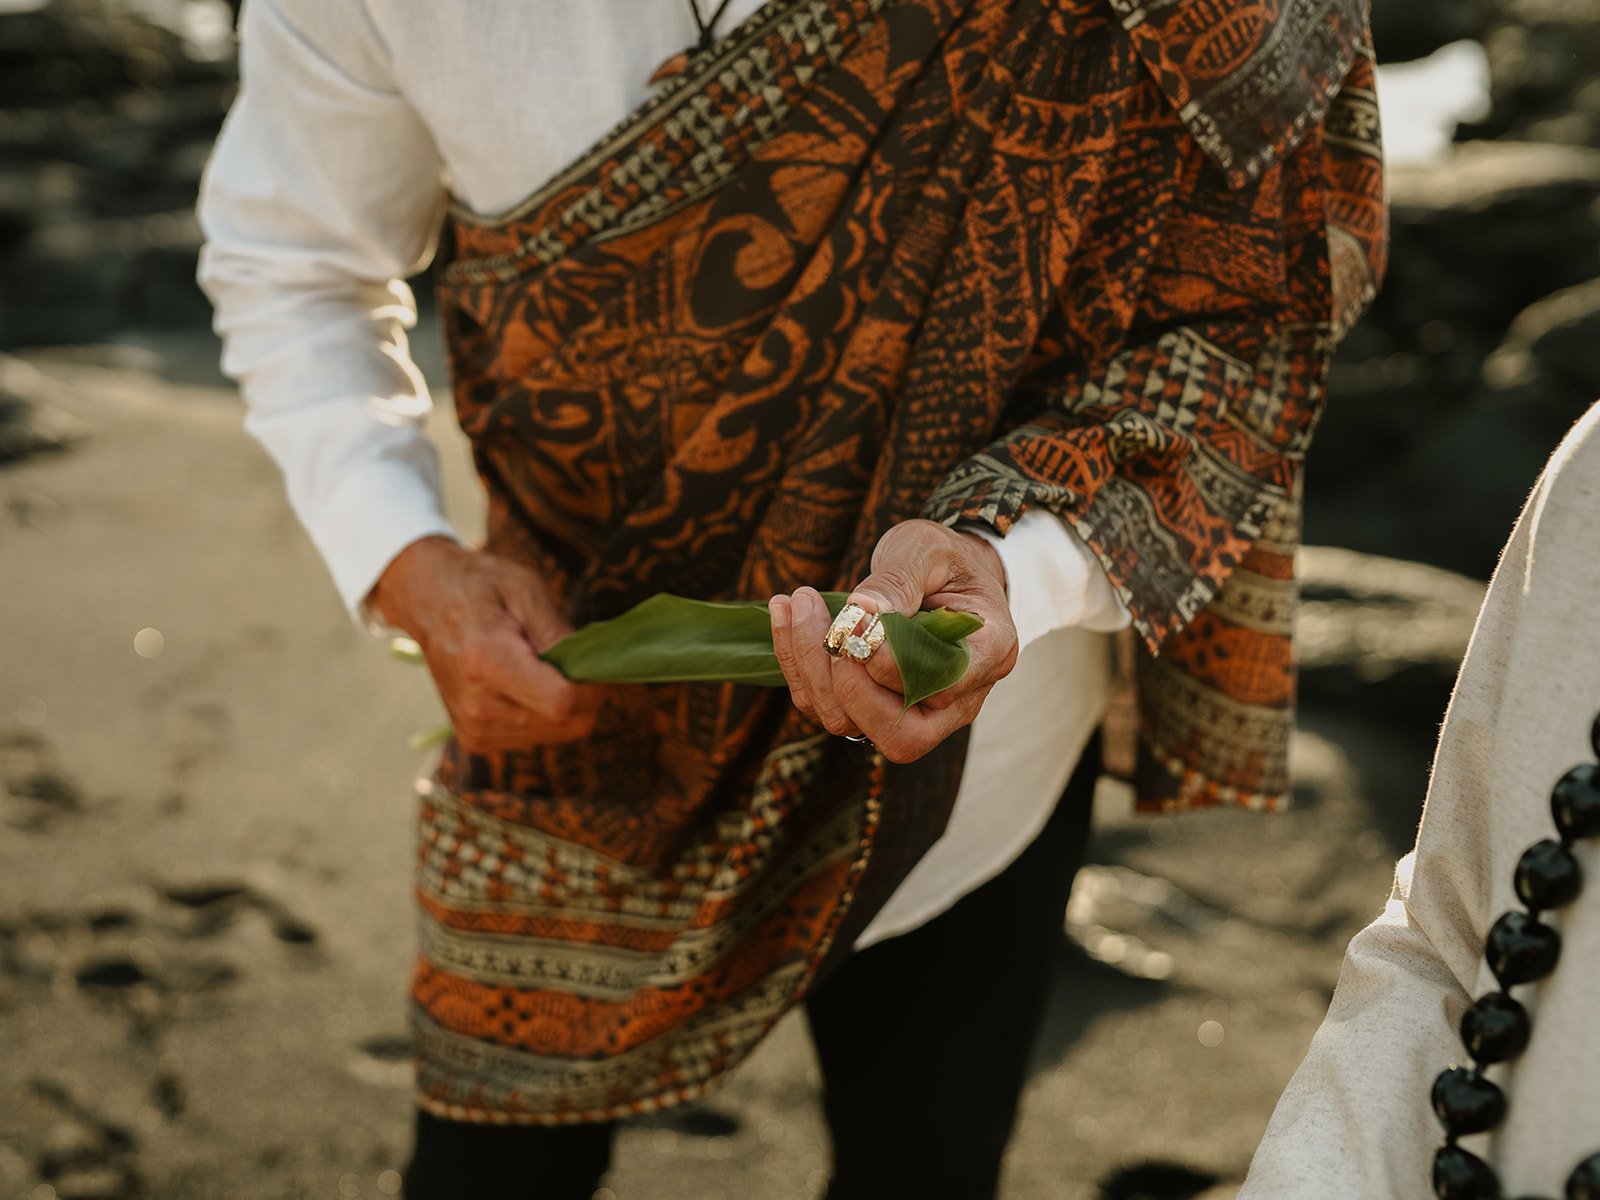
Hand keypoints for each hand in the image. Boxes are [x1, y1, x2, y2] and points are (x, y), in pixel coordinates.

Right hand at [371, 536, 605, 751]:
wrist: (428, 603)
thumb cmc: (481, 587)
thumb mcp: (527, 591)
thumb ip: (560, 633)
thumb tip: (595, 668)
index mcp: (487, 661)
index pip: (561, 702)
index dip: (592, 688)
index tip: (595, 663)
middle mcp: (478, 705)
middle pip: (565, 723)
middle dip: (584, 695)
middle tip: (572, 659)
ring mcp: (474, 727)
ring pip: (556, 734)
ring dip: (564, 705)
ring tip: (540, 668)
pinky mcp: (475, 740)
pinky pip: (535, 737)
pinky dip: (543, 714)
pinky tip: (525, 685)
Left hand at [768, 520, 1017, 762]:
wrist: (940, 572)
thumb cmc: (943, 559)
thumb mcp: (928, 550)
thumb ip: (898, 581)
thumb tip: (861, 615)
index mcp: (989, 654)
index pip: (940, 688)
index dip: (892, 664)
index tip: (857, 615)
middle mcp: (957, 700)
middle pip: (900, 735)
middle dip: (848, 686)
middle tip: (828, 627)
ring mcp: (914, 713)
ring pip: (852, 726)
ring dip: (811, 669)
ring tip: (795, 604)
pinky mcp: (872, 708)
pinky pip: (825, 705)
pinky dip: (797, 666)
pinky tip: (786, 614)